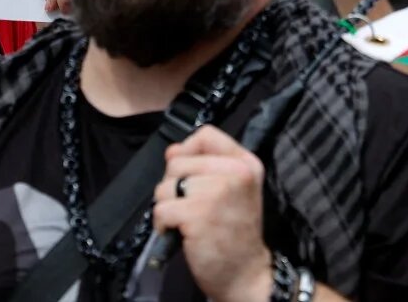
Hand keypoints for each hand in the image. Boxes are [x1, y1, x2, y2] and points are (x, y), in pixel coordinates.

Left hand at [152, 126, 272, 301]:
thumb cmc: (235, 231)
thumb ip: (205, 165)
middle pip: (178, 161)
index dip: (187, 150)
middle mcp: (236, 172)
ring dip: (166, 206)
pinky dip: (162, 224)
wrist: (245, 273)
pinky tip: (177, 233)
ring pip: (165, 185)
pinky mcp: (198, 214)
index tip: (187, 174)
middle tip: (188, 206)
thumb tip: (172, 150)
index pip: (207, 134)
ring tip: (184, 221)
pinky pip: (161, 209)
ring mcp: (217, 192)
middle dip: (172, 185)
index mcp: (246, 163)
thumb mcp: (231, 190)